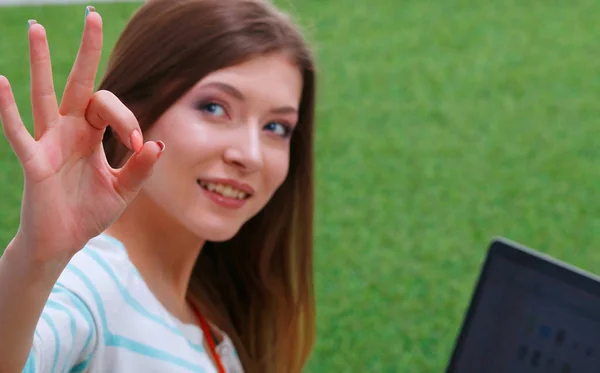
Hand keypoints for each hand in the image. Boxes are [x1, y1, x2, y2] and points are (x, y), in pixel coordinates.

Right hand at [0, 8, 161, 262]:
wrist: (62, 243)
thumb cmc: (88, 213)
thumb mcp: (123, 191)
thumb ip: (140, 169)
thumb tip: (157, 143)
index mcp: (92, 136)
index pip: (111, 108)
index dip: (128, 120)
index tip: (138, 145)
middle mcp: (70, 132)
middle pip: (78, 84)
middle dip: (87, 52)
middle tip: (92, 16)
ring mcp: (49, 142)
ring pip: (44, 95)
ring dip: (41, 63)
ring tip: (37, 29)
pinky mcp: (34, 161)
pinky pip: (19, 131)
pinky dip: (8, 109)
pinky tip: (2, 82)